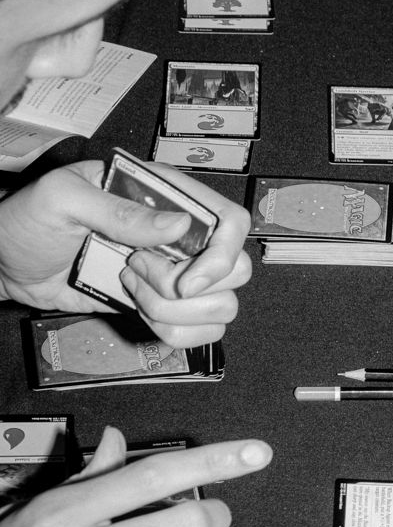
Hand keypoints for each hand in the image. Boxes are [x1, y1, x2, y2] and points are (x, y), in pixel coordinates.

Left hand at [0, 161, 251, 346]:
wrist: (8, 263)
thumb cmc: (30, 219)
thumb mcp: (63, 199)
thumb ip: (119, 210)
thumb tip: (179, 225)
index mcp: (166, 195)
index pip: (231, 222)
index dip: (221, 256)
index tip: (185, 280)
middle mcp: (182, 234)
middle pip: (236, 270)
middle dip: (190, 289)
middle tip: (137, 274)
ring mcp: (177, 272)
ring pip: (222, 307)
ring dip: (175, 312)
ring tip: (128, 287)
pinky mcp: (165, 305)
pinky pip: (199, 331)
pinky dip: (173, 331)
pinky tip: (135, 308)